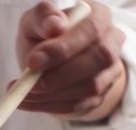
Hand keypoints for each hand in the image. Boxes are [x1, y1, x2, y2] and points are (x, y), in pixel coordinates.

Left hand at [15, 0, 126, 120]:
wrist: (48, 61)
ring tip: (22, 92)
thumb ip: (43, 16)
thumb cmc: (43, 35)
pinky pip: (79, 105)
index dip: (63, 48)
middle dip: (59, 75)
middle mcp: (112, 43)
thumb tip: (55, 25)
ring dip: (52, 94)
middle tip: (28, 83)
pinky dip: (49, 106)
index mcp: (99, 16)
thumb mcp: (36, 20)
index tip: (33, 61)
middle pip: (98, 60)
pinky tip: (28, 103)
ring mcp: (110, 71)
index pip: (91, 30)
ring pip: (90, 87)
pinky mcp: (100, 95)